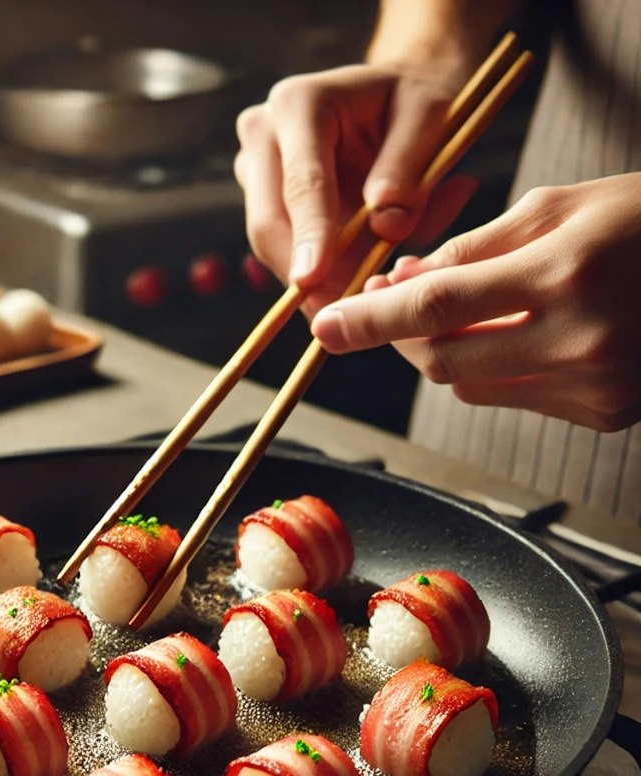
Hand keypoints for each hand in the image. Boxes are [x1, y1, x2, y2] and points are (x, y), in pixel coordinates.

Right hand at [234, 62, 477, 312]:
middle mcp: (263, 133)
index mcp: (301, 104)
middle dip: (303, 272)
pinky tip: (350, 277)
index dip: (309, 237)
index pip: (303, 184)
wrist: (391, 100)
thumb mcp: (431, 117)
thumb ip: (411, 169)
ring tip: (362, 289)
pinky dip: (317, 272)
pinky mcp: (259, 200)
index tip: (312, 281)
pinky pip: (281, 249)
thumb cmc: (412, 103)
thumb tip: (388, 226)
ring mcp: (254, 169)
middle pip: (269, 222)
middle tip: (344, 313)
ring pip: (270, 243)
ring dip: (314, 276)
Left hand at [310, 174, 640, 430]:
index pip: (437, 307)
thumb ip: (470, 249)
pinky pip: (511, 400)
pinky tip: (519, 337)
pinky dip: (494, 371)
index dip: (371, 320)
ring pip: (468, 387)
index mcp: (565, 272)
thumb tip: (397, 284)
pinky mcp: (604, 414)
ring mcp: (596, 387)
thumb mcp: (558, 206)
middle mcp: (581, 340)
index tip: (326, 328)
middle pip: (442, 360)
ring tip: (469, 311)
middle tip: (395, 301)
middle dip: (406, 335)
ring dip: (448, 352)